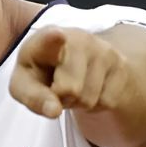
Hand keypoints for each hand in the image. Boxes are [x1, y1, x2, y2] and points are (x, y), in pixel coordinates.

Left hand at [10, 27, 130, 118]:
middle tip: (57, 87)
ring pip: (89, 99)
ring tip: (72, 87)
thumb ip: (33, 97)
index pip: (50, 37)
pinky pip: (107, 102)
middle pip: (70, 89)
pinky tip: (88, 88)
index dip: (53, 38)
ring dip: (78, 103)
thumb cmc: (41, 71)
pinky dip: (95, 104)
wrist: (70, 59)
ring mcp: (103, 50)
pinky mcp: (121, 64)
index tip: (57, 35)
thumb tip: (54, 111)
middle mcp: (78, 38)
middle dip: (62, 98)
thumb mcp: (24, 84)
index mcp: (46, 38)